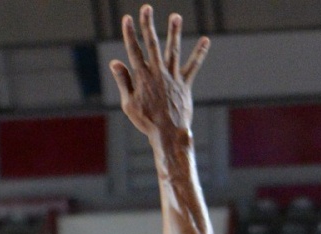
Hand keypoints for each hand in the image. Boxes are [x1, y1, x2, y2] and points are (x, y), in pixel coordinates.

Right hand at [108, 5, 208, 141]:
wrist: (168, 133)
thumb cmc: (146, 121)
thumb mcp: (128, 104)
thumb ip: (124, 81)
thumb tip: (115, 62)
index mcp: (142, 78)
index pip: (134, 51)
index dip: (130, 34)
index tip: (127, 19)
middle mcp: (158, 73)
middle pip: (152, 45)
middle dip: (148, 25)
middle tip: (146, 8)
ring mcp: (172, 77)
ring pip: (173, 51)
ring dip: (174, 32)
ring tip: (175, 16)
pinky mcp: (185, 84)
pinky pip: (193, 66)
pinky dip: (199, 53)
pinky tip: (206, 40)